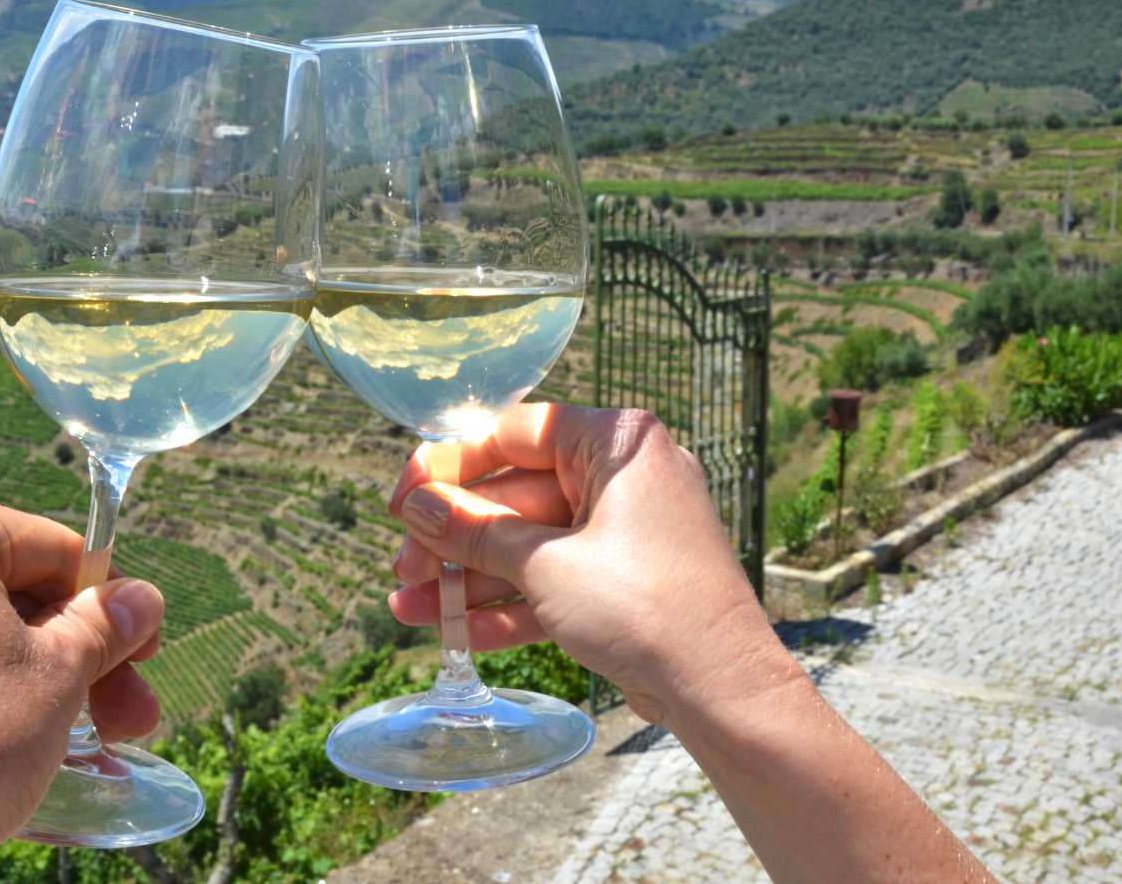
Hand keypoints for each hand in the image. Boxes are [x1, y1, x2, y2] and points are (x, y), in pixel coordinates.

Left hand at [0, 488, 163, 882]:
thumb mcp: (56, 677)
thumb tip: (143, 600)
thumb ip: (105, 628)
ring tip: (69, 747)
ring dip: (30, 687)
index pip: (55, 551)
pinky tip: (0, 754)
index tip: (142, 660)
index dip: (111, 608)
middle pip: (12, 597)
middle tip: (124, 721)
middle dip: (76, 662)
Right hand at [387, 404, 799, 725]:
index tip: (404, 497)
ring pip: (528, 545)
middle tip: (401, 565)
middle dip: (453, 536)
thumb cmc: (645, 607)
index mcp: (615, 443)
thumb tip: (417, 505)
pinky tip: (450, 629)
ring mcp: (624, 532)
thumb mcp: (546, 564)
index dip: (450, 464)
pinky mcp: (622, 582)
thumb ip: (476, 531)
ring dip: (468, 577)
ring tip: (407, 605)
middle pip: (515, 495)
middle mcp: (622, 476)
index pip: (515, 433)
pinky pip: (552, 580)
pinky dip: (506, 604)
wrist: (720, 687)